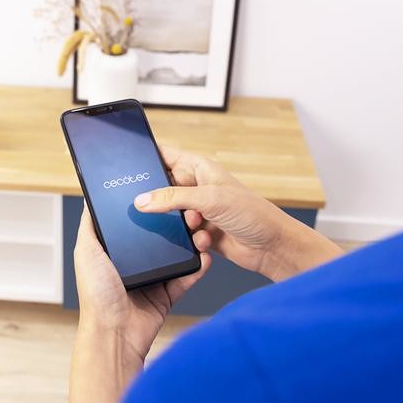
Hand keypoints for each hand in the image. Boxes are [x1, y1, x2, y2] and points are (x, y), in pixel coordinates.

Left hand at [74, 207, 209, 360]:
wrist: (114, 332)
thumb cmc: (96, 294)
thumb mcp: (85, 252)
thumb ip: (90, 226)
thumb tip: (91, 200)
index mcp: (114, 252)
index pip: (135, 224)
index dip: (147, 209)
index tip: (161, 193)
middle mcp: (133, 263)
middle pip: (158, 237)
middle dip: (173, 224)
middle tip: (186, 211)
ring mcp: (151, 278)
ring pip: (176, 255)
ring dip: (189, 242)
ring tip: (198, 229)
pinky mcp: (166, 295)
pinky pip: (186, 277)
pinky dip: (197, 267)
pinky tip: (204, 254)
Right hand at [134, 146, 341, 281]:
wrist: (273, 247)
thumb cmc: (253, 214)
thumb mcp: (209, 199)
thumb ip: (172, 198)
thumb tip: (142, 200)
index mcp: (199, 168)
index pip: (166, 155)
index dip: (148, 157)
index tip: (130, 166)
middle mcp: (197, 186)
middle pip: (163, 187)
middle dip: (159, 199)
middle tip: (155, 207)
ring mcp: (198, 209)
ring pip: (169, 214)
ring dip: (177, 223)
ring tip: (194, 224)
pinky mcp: (200, 231)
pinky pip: (181, 233)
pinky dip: (189, 238)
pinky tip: (205, 239)